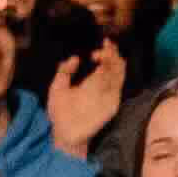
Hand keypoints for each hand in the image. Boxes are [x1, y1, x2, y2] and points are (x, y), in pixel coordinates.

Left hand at [47, 41, 130, 159]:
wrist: (63, 134)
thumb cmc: (60, 114)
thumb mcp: (57, 88)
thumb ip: (64, 72)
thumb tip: (75, 58)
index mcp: (93, 81)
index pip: (107, 62)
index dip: (108, 50)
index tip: (104, 42)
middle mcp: (104, 86)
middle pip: (117, 65)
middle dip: (113, 53)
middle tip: (104, 48)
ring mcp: (109, 95)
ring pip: (120, 73)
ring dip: (115, 62)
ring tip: (104, 54)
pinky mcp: (111, 104)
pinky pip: (117, 88)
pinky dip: (115, 76)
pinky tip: (104, 69)